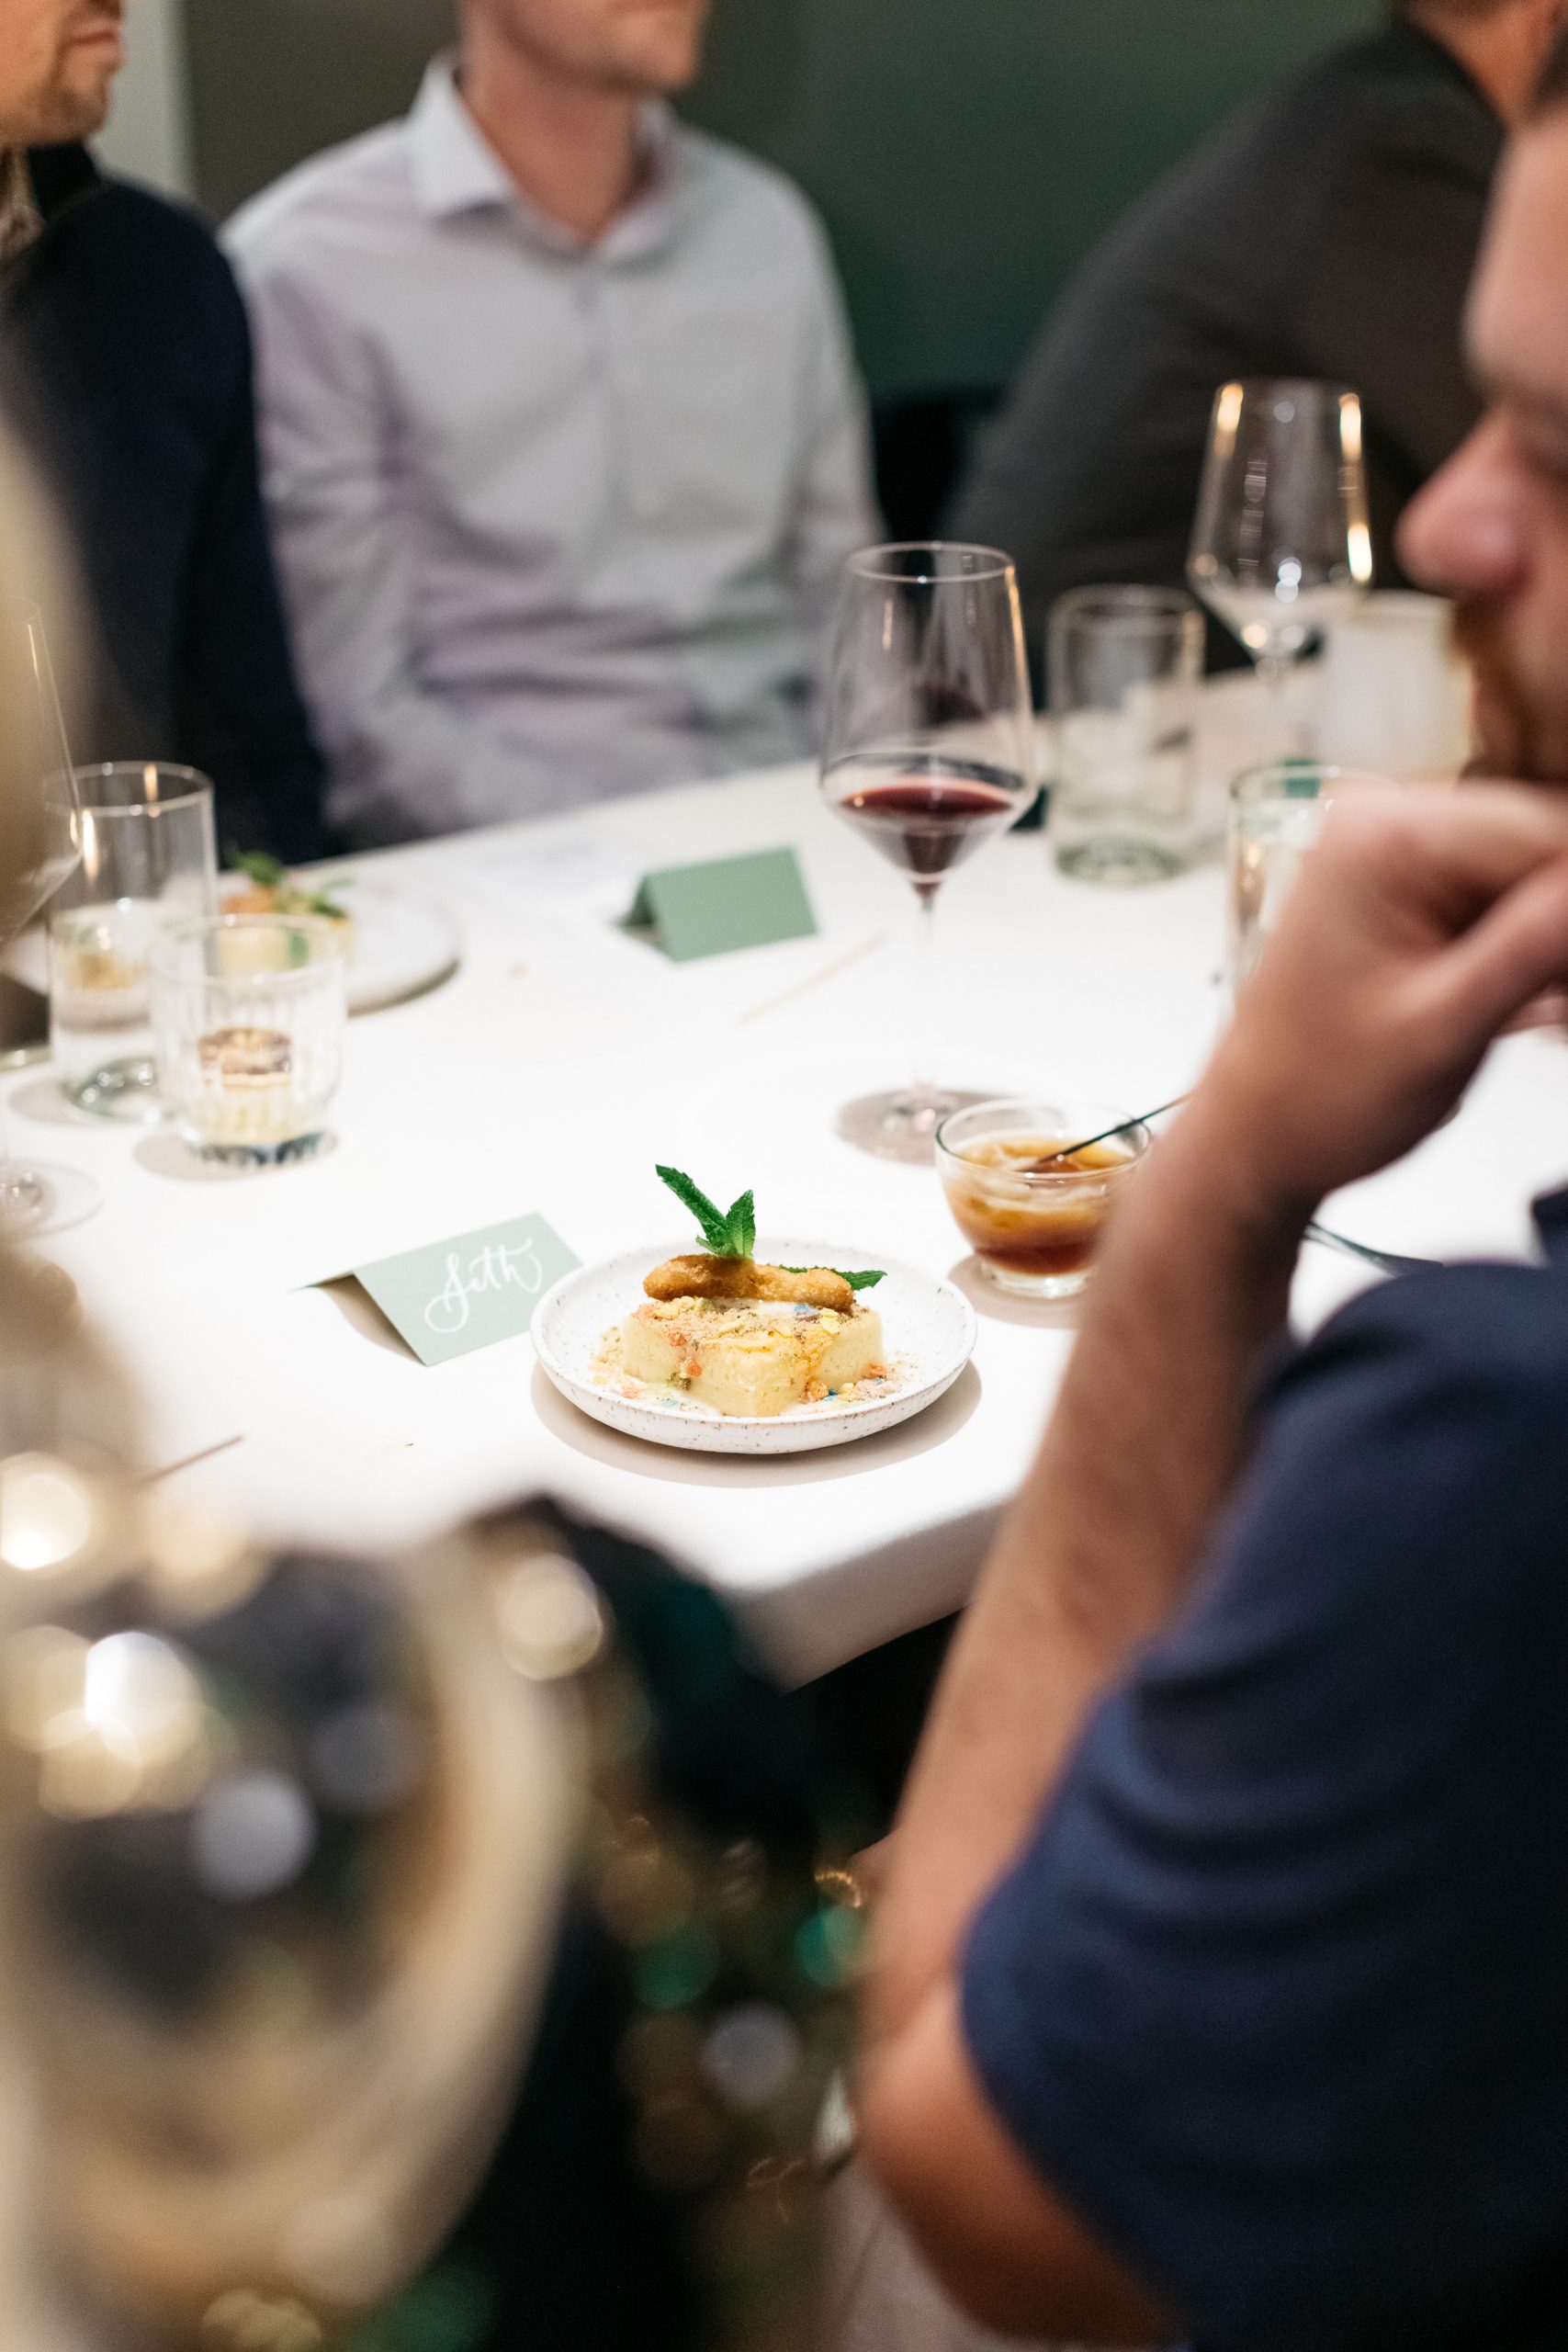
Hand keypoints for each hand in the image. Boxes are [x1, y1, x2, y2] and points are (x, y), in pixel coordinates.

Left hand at [1197, 784, 1567, 1218]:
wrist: (1254, 1140)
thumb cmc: (1314, 1099)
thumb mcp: (1444, 1029)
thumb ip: (1534, 948)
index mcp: (1383, 838)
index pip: (1543, 835)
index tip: (1566, 986)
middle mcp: (1384, 825)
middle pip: (1541, 851)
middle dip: (1563, 933)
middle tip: (1554, 1008)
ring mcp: (1394, 858)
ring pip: (1532, 882)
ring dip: (1551, 950)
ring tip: (1544, 1015)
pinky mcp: (1406, 895)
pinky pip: (1501, 906)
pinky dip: (1529, 957)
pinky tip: (1532, 1010)